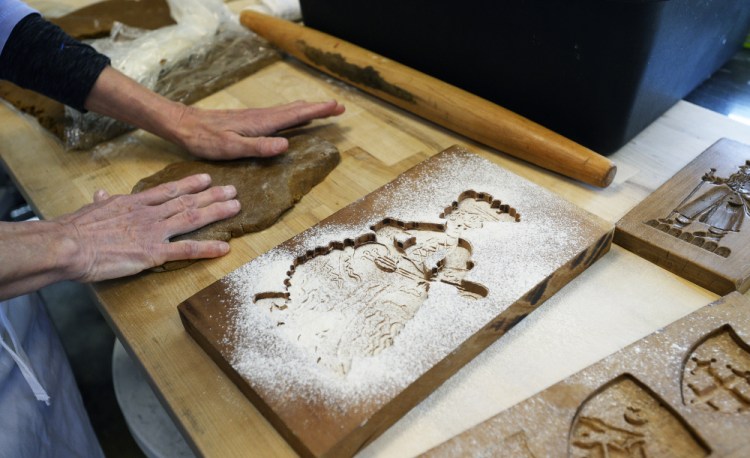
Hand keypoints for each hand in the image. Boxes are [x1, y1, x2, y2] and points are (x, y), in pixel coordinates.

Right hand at [58, 173, 238, 281]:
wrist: (70, 244)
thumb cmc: (76, 229)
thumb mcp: (91, 209)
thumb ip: (103, 202)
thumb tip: (102, 194)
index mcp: (135, 203)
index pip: (168, 191)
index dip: (190, 184)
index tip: (207, 178)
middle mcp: (150, 214)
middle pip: (187, 201)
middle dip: (212, 195)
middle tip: (233, 190)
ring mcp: (154, 233)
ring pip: (192, 219)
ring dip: (216, 213)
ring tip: (236, 207)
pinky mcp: (153, 253)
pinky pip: (186, 250)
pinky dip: (207, 248)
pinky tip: (224, 247)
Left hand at [172, 100, 345, 159]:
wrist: (185, 125)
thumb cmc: (206, 140)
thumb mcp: (231, 148)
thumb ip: (259, 147)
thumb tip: (286, 145)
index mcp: (262, 123)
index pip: (296, 115)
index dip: (318, 111)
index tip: (337, 106)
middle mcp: (262, 116)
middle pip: (296, 109)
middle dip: (319, 108)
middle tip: (339, 107)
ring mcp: (256, 117)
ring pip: (288, 110)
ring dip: (308, 109)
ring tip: (322, 109)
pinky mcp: (249, 119)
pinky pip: (279, 114)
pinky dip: (293, 113)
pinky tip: (292, 116)